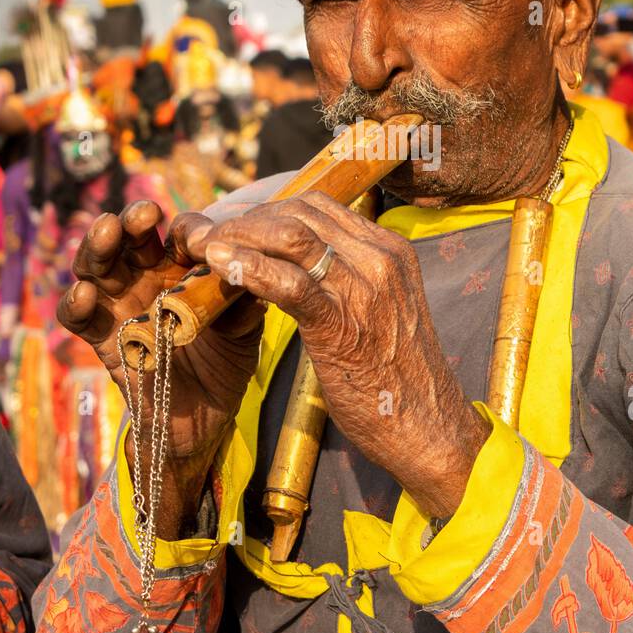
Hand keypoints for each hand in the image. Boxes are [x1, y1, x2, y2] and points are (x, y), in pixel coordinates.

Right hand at [57, 200, 265, 533]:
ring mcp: (120, 306)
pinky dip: (75, 303)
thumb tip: (251, 272)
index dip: (187, 233)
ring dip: (98, 246)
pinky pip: (78, 317)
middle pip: (129, 238)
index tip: (199, 241)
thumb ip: (244, 302)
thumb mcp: (243, 330)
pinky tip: (86, 295)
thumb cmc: (225, 363)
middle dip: (133, 221)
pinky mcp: (102, 339)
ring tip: (107, 232)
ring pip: (97, 265)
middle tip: (144, 214)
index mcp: (182, 268)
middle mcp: (146, 279)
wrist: (204, 420)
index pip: (179, 236)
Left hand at [202, 191, 490, 517]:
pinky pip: (289, 283)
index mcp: (390, 250)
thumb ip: (345, 281)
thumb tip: (292, 269)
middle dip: (246, 220)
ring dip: (239, 237)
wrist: (428, 426)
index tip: (236, 227)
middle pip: (299, 212)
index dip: (267, 209)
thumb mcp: (378, 310)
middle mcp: (380, 258)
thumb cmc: (395, 377)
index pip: (318, 205)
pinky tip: (220, 267)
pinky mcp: (342, 323)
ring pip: (290, 235)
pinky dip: (248, 268)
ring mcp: (364, 288)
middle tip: (210, 237)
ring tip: (205, 249)